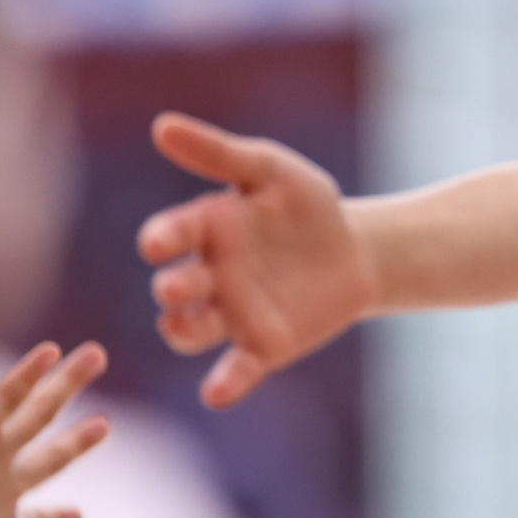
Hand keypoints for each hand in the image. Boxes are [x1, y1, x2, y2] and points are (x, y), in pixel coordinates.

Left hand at [0, 340, 108, 517]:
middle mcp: (8, 490)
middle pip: (53, 459)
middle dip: (80, 441)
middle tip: (105, 424)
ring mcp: (0, 459)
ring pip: (43, 412)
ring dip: (71, 382)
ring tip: (95, 355)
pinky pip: (9, 396)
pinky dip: (31, 372)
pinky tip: (51, 350)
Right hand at [140, 113, 375, 409]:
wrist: (357, 249)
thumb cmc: (305, 206)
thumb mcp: (271, 171)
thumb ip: (219, 153)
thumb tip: (162, 125)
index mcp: (205, 230)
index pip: (171, 234)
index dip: (163, 238)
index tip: (160, 241)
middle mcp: (208, 276)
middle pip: (175, 288)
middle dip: (173, 287)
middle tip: (179, 285)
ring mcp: (231, 314)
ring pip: (190, 331)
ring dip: (183, 330)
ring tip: (183, 325)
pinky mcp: (262, 346)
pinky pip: (236, 369)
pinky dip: (225, 383)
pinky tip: (217, 392)